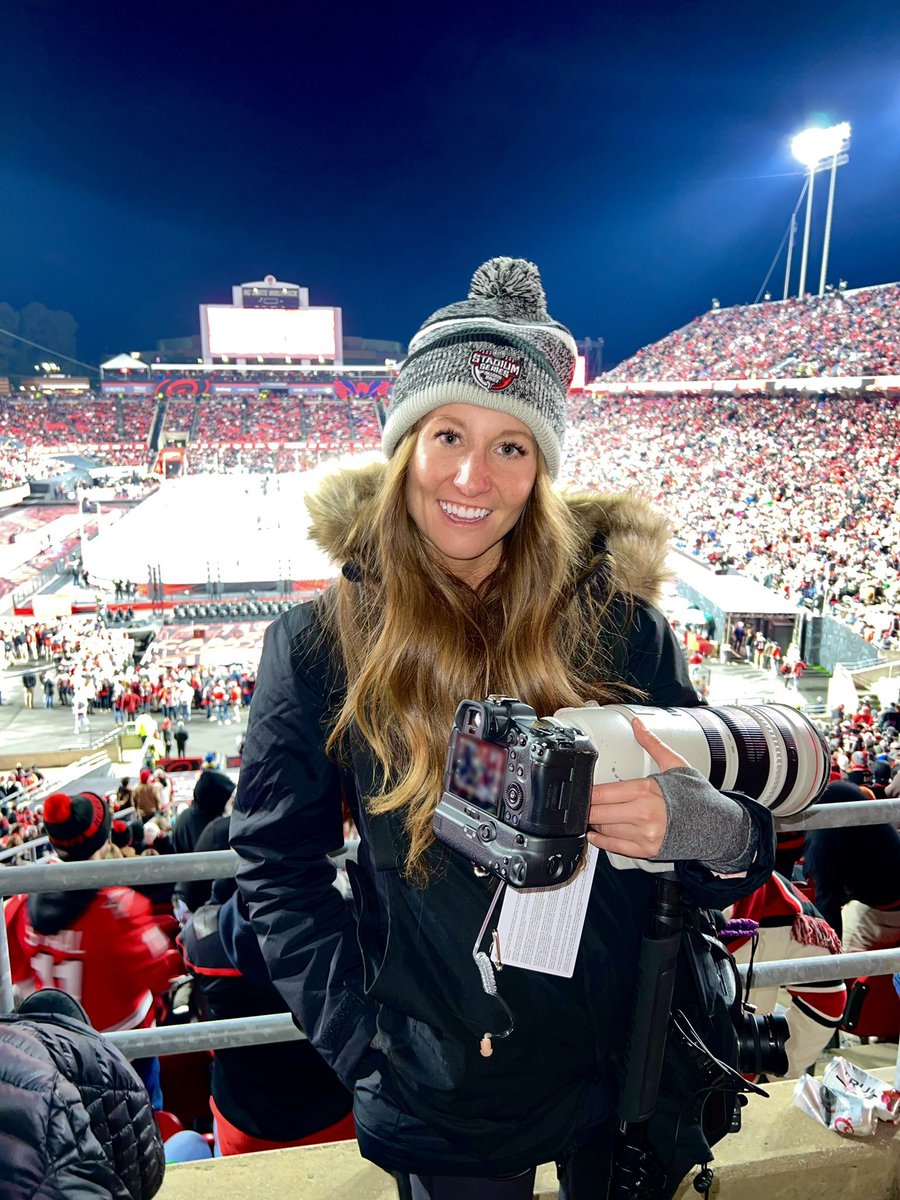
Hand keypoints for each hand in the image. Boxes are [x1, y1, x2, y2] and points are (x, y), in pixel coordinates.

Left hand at [587, 716, 688, 859]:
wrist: (718, 827)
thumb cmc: (697, 797)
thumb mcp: (675, 765)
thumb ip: (652, 744)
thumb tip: (638, 724)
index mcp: (647, 791)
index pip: (603, 793)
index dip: (586, 793)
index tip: (580, 790)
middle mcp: (644, 815)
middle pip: (599, 812)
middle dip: (587, 807)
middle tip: (582, 802)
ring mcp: (645, 835)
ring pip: (605, 829)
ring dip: (595, 822)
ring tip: (593, 814)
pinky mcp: (647, 851)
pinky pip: (615, 847)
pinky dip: (601, 841)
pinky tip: (595, 833)